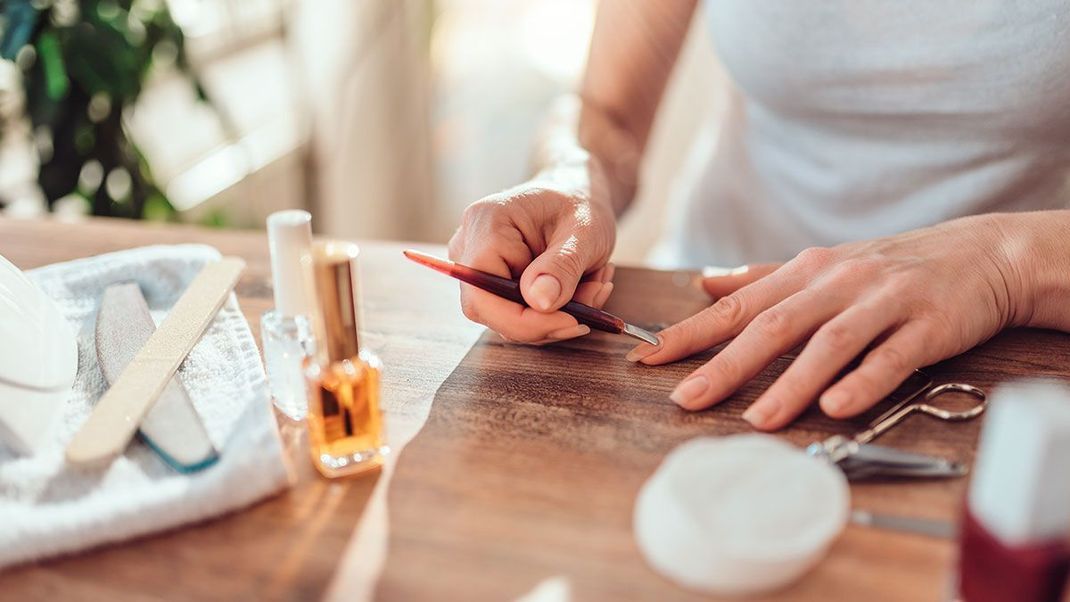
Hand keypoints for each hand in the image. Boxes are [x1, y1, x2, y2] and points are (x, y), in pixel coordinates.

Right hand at [448, 163, 617, 343]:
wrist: (576, 191)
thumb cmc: (580, 202)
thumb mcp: (585, 231)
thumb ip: (563, 266)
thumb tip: (539, 303)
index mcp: (487, 223)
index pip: (483, 294)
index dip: (525, 321)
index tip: (574, 322)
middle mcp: (468, 245)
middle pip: (491, 311)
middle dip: (547, 320)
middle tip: (591, 308)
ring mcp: (475, 265)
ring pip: (508, 317)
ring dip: (557, 315)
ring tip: (594, 284)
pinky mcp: (490, 280)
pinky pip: (516, 313)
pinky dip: (554, 311)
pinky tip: (581, 286)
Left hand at [626, 214, 1027, 429]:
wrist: (981, 254)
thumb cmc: (890, 267)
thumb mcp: (822, 266)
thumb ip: (762, 279)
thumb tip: (705, 282)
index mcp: (805, 273)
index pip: (737, 306)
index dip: (690, 333)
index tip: (647, 359)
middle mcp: (836, 284)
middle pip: (773, 325)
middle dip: (726, 364)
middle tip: (687, 399)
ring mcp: (882, 302)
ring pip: (828, 343)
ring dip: (790, 383)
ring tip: (757, 419)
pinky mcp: (926, 325)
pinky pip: (891, 357)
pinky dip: (863, 381)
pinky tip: (837, 406)